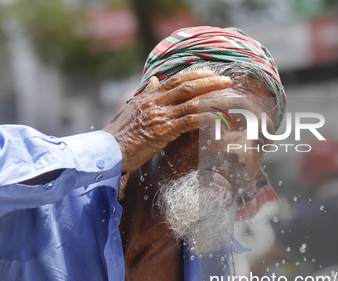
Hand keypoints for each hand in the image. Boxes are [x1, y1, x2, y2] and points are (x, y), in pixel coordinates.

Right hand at [103, 70, 231, 172]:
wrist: (108, 150)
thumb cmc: (118, 133)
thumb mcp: (130, 109)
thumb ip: (144, 95)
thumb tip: (152, 80)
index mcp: (148, 97)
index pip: (174, 80)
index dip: (194, 75)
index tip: (209, 73)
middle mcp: (155, 103)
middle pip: (186, 86)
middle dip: (209, 82)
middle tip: (226, 81)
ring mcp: (160, 116)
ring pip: (191, 102)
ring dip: (212, 99)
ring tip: (228, 98)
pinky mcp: (163, 131)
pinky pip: (189, 121)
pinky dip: (206, 118)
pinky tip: (218, 117)